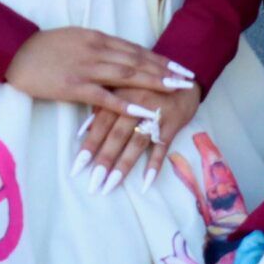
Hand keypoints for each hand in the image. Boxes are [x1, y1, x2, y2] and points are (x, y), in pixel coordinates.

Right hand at [5, 26, 190, 111]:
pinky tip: (143, 110)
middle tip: (188, 79)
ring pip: (128, 75)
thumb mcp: (77, 39)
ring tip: (175, 90)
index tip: (179, 66)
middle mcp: (98, 51)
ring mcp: (87, 68)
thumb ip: (99, 46)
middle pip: (138, 60)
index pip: (137, 49)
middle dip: (165, 70)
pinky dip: (126, 103)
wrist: (15, 52)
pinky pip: (104, 96)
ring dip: (154, 82)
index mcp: (99, 38)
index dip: (160, 58)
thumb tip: (120, 53)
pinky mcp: (73, 86)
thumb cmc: (45, 47)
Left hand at [75, 80, 199, 193]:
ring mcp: (158, 115)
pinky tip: (145, 182)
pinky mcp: (174, 124)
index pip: (102, 123)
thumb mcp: (124, 86)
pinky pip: (163, 147)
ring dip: (124, 166)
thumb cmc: (148, 85)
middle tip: (92, 184)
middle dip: (104, 160)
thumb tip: (84, 129)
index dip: (90, 145)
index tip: (76, 168)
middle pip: (118, 135)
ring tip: (110, 186)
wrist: (186, 77)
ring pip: (138, 143)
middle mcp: (139, 105)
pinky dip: (155, 164)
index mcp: (123, 94)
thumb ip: (104, 105)